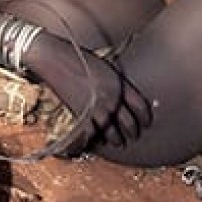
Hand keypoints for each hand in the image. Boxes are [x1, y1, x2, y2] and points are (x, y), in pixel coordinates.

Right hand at [25, 33, 151, 149]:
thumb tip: (122, 101)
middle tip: (131, 137)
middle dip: (132, 133)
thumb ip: (116, 85)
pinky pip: (92, 134)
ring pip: (112, 133)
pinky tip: (96, 139)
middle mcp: (112, 98)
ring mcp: (97, 108)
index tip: (145, 124)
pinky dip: (95, 138)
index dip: (145, 118)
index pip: (141, 106)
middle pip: (129, 124)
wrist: (56, 59)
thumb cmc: (78, 59)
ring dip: (115, 140)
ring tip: (117, 142)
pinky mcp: (81, 115)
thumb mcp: (104, 68)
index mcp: (120, 84)